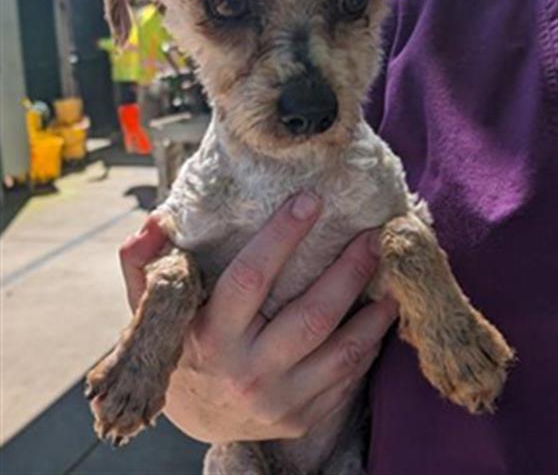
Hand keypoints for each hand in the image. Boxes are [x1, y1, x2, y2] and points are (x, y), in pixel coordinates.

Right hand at [119, 193, 397, 443]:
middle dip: (350, 270)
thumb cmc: (181, 348)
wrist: (198, 418)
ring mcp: (279, 400)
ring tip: (394, 274)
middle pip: (312, 314)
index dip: (282, 236)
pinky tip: (382, 314)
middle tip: (374, 235)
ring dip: (375, 310)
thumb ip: (144, 264)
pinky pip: (348, 378)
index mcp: (210, 335)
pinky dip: (370, 343)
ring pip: (342, 350)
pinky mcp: (303, 417)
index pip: (250, 278)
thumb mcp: (153, 308)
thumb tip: (151, 224)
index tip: (311, 200)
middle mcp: (247, 370)